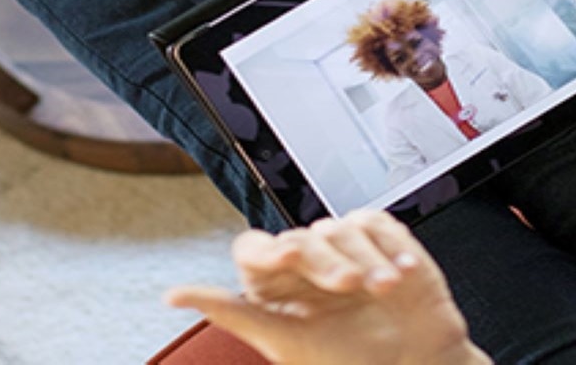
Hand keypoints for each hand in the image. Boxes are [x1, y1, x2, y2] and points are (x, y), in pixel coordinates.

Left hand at [165, 211, 487, 364]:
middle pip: (300, 238)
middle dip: (327, 262)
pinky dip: (390, 247)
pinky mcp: (382, 239)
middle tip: (350, 287)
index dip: (267, 252)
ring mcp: (344, 248)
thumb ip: (231, 313)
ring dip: (366, 260)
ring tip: (385, 290)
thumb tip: (172, 295)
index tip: (286, 261)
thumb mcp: (284, 342)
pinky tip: (402, 275)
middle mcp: (305, 263)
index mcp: (275, 286)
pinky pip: (377, 224)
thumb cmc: (348, 362)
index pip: (253, 249)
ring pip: (340, 229)